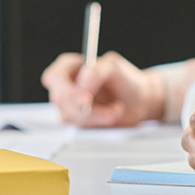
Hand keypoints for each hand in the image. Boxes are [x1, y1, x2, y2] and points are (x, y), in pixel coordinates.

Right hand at [39, 51, 164, 127]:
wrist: (139, 101)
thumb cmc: (127, 80)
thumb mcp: (115, 67)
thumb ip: (97, 71)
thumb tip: (81, 85)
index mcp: (70, 66)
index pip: (54, 77)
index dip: (65, 89)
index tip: (86, 99)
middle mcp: (66, 86)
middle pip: (60, 100)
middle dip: (85, 108)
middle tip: (109, 111)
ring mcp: (70, 106)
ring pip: (70, 117)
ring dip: (97, 116)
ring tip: (117, 109)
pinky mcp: (78, 122)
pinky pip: (80, 128)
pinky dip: (98, 123)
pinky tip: (112, 115)